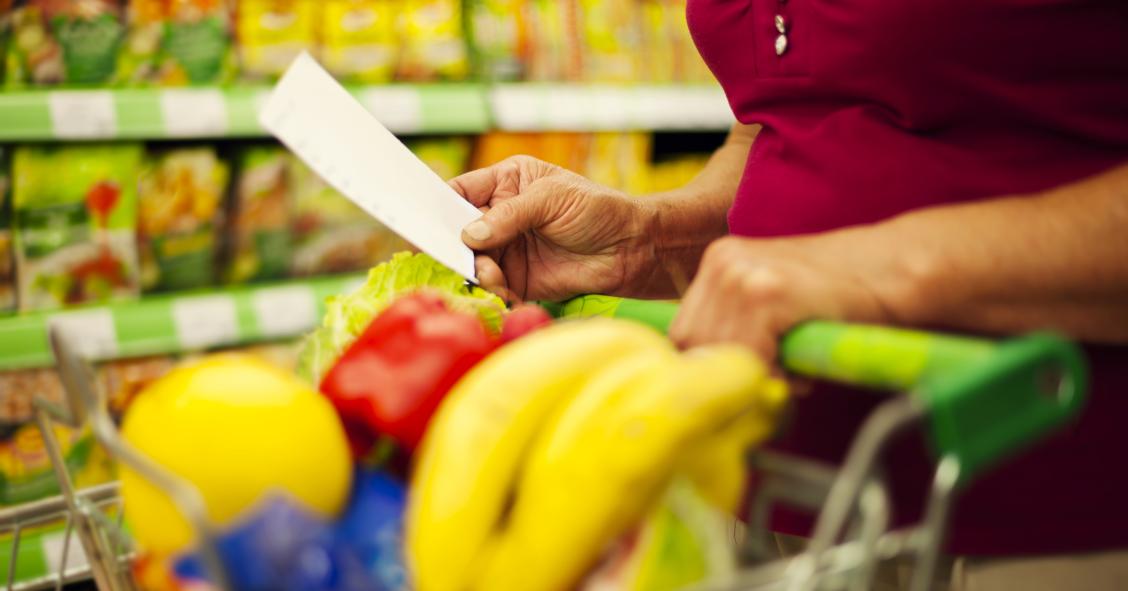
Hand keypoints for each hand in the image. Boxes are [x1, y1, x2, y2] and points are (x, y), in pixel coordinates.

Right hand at [451, 156, 656, 302]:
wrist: (631, 249)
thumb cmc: (596, 209)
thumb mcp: (551, 199)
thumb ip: (510, 215)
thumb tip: (470, 234)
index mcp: (505, 182)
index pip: (460, 191)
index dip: (438, 205)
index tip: (422, 220)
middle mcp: (500, 216)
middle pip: (458, 231)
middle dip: (454, 245)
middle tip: (456, 256)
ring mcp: (506, 249)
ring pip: (472, 262)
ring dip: (477, 271)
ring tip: (494, 276)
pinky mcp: (517, 280)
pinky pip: (492, 288)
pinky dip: (493, 292)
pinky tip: (506, 292)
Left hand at [669, 236, 893, 360]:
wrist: (892, 271)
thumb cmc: (837, 298)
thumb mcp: (773, 302)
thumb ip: (737, 329)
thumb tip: (705, 382)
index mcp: (718, 261)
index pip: (683, 332)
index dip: (707, 365)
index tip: (739, 380)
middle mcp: (722, 262)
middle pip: (692, 344)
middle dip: (727, 372)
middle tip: (771, 378)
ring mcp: (742, 274)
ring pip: (719, 352)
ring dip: (753, 373)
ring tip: (789, 371)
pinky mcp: (767, 291)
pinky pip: (749, 354)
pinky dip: (772, 372)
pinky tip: (799, 370)